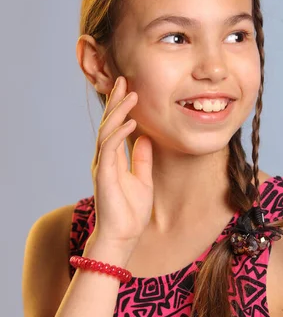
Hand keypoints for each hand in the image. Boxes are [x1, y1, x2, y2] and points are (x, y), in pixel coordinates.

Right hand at [90, 75, 153, 246]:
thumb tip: (146, 138)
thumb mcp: (143, 179)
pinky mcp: (103, 175)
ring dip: (118, 111)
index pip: (115, 127)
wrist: (123, 236)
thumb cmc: (131, 212)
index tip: (129, 89)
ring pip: (107, 131)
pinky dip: (119, 133)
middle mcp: (105, 159)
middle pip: (108, 123)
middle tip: (124, 80)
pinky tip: (131, 122)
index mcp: (113, 159)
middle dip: (116, 101)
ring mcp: (102, 165)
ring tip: (130, 94)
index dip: (121, 107)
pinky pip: (109, 148)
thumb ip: (141, 159)